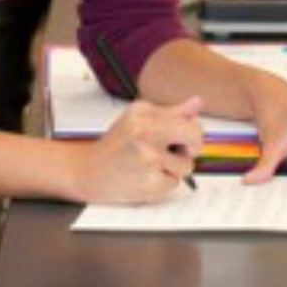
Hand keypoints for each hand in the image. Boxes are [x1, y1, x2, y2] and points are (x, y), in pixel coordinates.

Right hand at [76, 96, 202, 203]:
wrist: (89, 171)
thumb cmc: (116, 145)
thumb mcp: (138, 119)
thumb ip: (169, 113)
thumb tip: (197, 103)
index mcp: (143, 113)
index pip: (189, 121)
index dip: (190, 132)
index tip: (181, 138)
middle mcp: (144, 132)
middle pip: (194, 139)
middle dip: (191, 148)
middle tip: (176, 152)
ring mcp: (148, 159)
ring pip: (186, 166)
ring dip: (173, 168)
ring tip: (150, 165)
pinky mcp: (150, 183)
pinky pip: (174, 183)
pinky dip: (163, 183)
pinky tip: (145, 177)